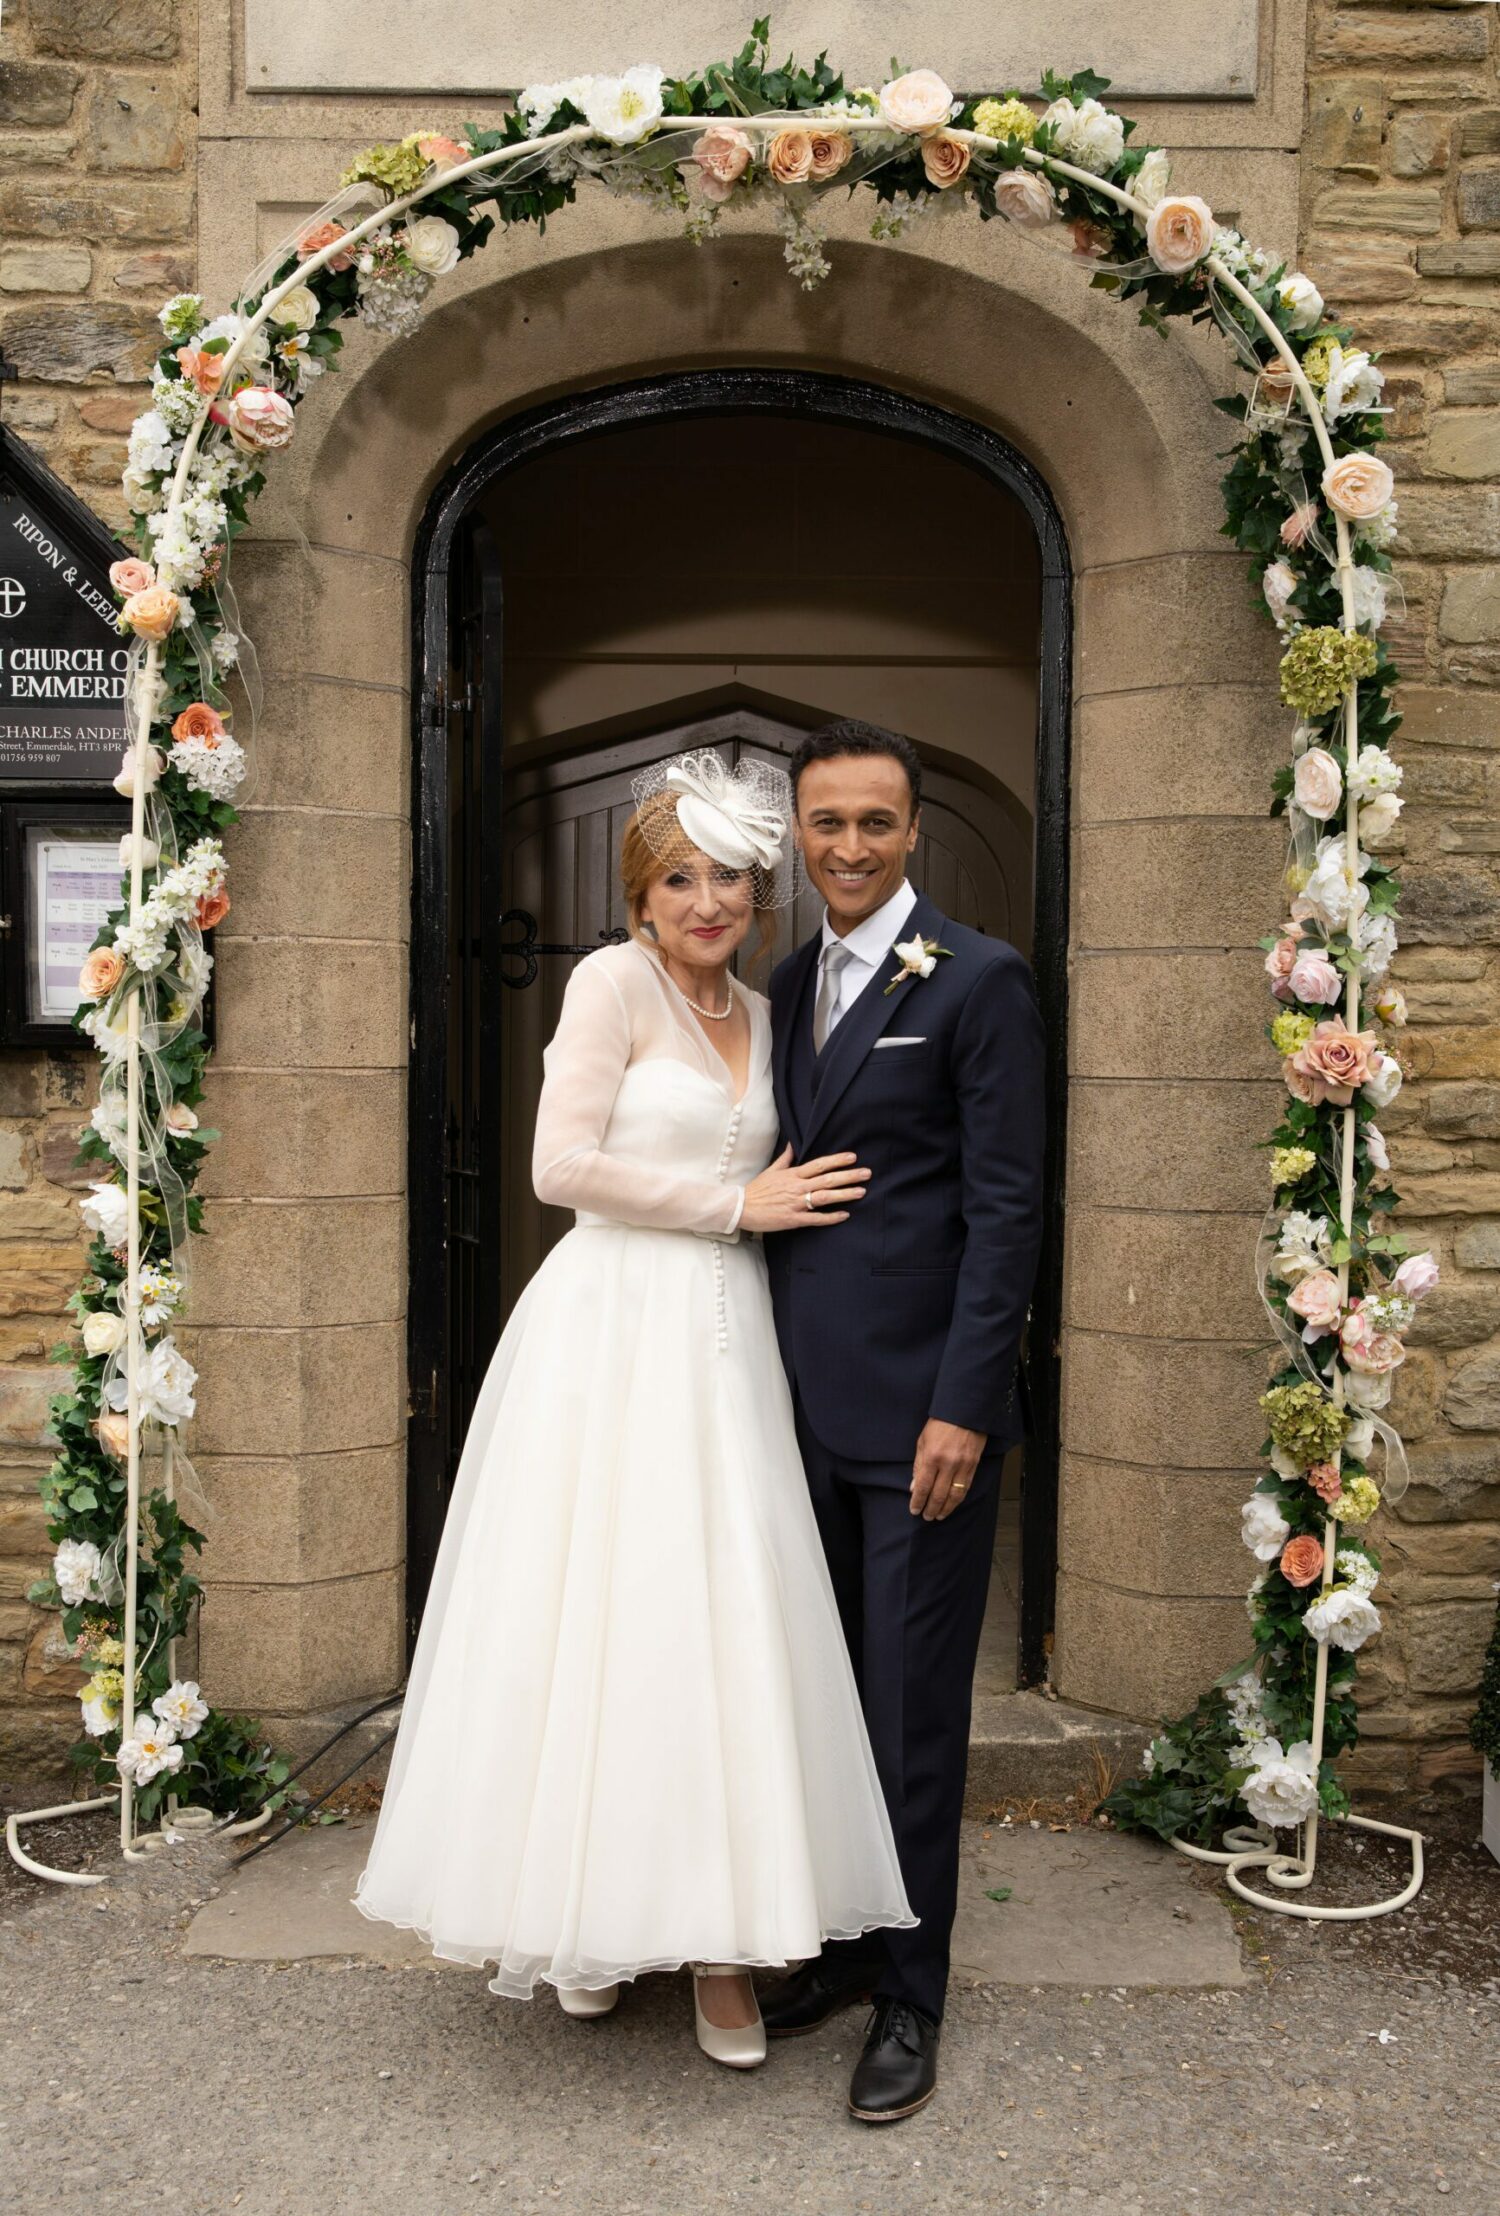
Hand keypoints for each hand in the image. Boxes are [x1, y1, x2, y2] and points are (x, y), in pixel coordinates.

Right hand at [740, 1144, 869, 1234]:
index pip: (819, 1164)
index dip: (837, 1160)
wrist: (740, 1208)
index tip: (853, 1157)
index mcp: (792, 1174)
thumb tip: (791, 1145)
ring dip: (845, 1194)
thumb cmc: (756, 1190)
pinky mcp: (793, 1219)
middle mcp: (797, 1187)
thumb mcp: (771, 1170)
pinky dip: (831, 1217)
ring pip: (825, 1197)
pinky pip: (816, 1218)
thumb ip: (785, 1159)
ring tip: (861, 1192)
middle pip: (827, 1179)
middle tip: (867, 1173)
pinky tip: (845, 1215)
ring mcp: (796, 1203)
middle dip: (849, 1175)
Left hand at [909, 1419, 985, 1520]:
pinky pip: (965, 1487)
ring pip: (954, 1495)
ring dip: (946, 1509)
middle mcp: (948, 1464)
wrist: (964, 1412)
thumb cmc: (940, 1423)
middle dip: (931, 1509)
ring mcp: (963, 1466)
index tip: (914, 1510)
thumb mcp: (922, 1441)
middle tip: (926, 1517)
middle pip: (938, 1495)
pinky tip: (952, 1504)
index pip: (923, 1486)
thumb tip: (914, 1486)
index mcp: (932, 1457)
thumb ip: (918, 1465)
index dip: (918, 1501)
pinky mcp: (974, 1465)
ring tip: (939, 1516)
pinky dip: (958, 1499)